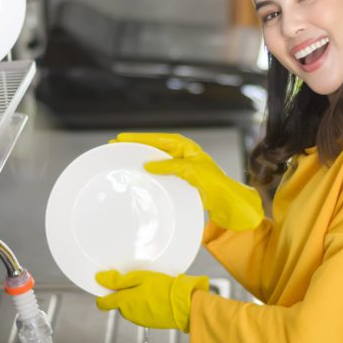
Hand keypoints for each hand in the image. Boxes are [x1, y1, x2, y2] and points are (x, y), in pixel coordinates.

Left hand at [94, 270, 208, 331]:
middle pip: (119, 304)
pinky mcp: (150, 322)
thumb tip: (100, 279)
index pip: (103, 303)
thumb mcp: (139, 277)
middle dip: (124, 294)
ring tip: (149, 289)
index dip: (103, 294)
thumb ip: (118, 280)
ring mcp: (140, 320)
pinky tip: (156, 297)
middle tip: (136, 282)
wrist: (184, 304)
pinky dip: (146, 305)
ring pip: (131, 308)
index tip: (108, 285)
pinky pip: (142, 313)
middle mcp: (129, 314)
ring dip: (136, 299)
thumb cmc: (163, 288)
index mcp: (124, 302)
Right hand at [113, 132, 263, 230]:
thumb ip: (170, 166)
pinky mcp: (178, 180)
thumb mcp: (192, 171)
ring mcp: (179, 168)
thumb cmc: (215, 184)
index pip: (158, 139)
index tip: (122, 138)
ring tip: (122, 160)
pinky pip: (159, 173)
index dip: (140, 138)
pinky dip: (147, 173)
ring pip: (155, 160)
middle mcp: (181, 155)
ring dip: (139, 160)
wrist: (227, 203)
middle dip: (136, 147)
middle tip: (116, 148)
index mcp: (186, 147)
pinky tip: (137, 177)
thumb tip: (148, 164)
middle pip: (154, 148)